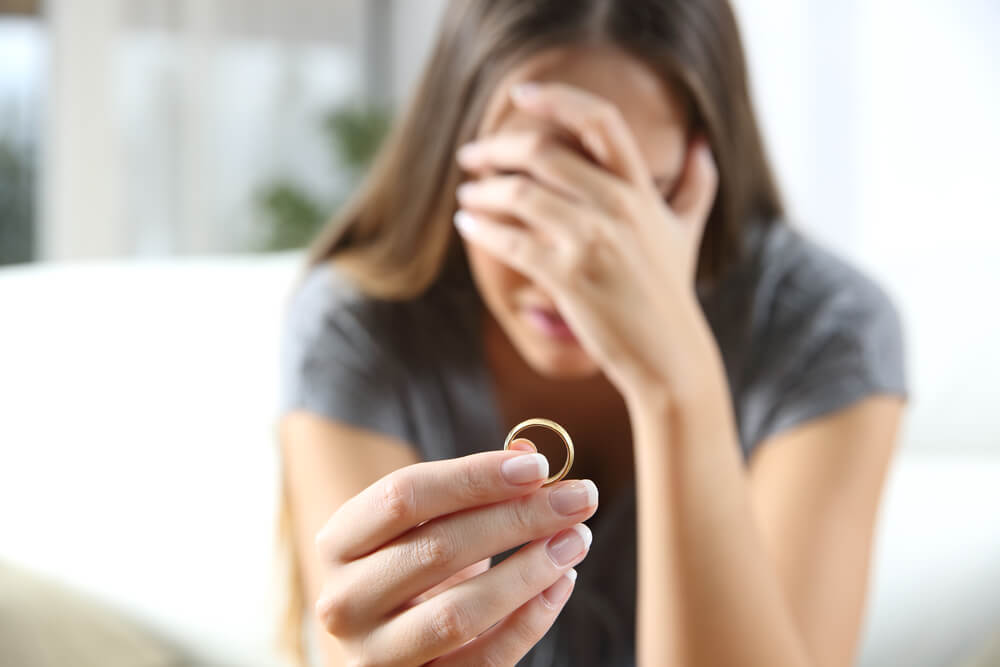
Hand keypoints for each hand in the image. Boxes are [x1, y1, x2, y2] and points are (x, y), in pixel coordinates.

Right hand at [314, 444, 596, 665]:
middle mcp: (345, 601)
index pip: (403, 496)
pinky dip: (530, 621)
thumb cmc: (409, 567)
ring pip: (461, 613)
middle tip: (580, 498)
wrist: (382, 642)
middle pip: (439, 548)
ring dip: (530, 571)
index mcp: (339, 542)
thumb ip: (470, 486)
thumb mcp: (425, 523)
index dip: (474, 477)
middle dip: (519, 518)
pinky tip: (562, 583)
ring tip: (577, 539)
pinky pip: (485, 660)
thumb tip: (528, 454)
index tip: (538, 467)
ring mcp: (376, 655)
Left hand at [454, 82, 717, 400]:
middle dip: (498, 148)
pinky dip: (482, 228)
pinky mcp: (570, 277)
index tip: (520, 95)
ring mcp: (593, 241)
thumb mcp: (686, 232)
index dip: (557, 99)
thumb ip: (696, 184)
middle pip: (544, 152)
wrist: (669, 356)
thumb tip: (702, 142)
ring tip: (466, 194)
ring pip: (520, 194)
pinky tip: (467, 224)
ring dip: (483, 190)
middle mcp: (619, 206)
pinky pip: (512, 240)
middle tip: (472, 155)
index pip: (600, 121)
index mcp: (641, 189)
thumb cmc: (670, 293)